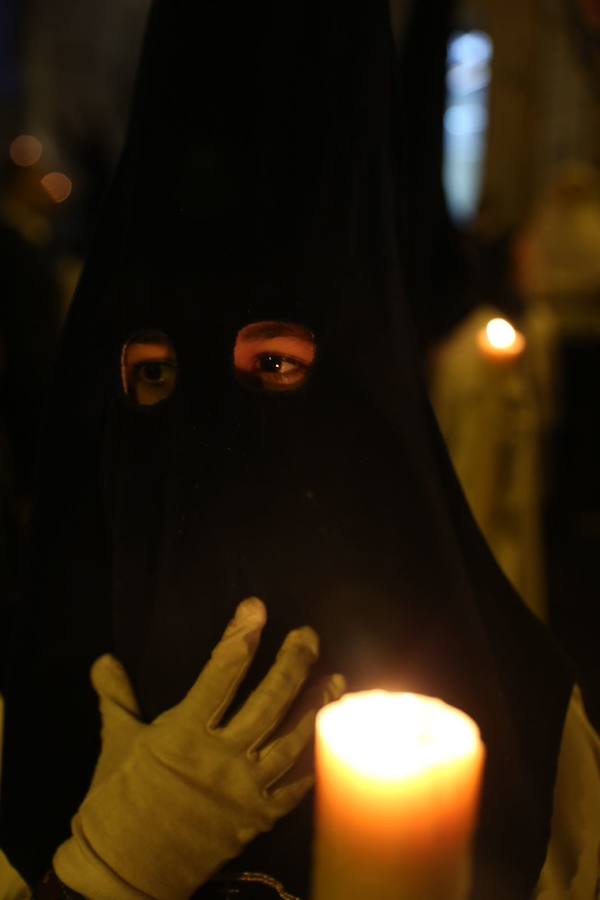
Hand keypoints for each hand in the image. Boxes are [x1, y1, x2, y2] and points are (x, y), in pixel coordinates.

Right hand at [54, 598, 344, 899]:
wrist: (123, 873)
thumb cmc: (115, 802)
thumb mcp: (116, 742)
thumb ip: (116, 697)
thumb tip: (104, 660)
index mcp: (182, 734)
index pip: (220, 673)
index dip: (240, 636)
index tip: (256, 608)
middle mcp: (219, 757)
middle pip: (268, 700)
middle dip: (293, 663)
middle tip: (310, 635)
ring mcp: (243, 789)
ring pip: (292, 740)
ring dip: (317, 707)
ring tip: (336, 680)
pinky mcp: (255, 818)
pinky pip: (294, 787)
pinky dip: (313, 762)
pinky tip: (331, 740)